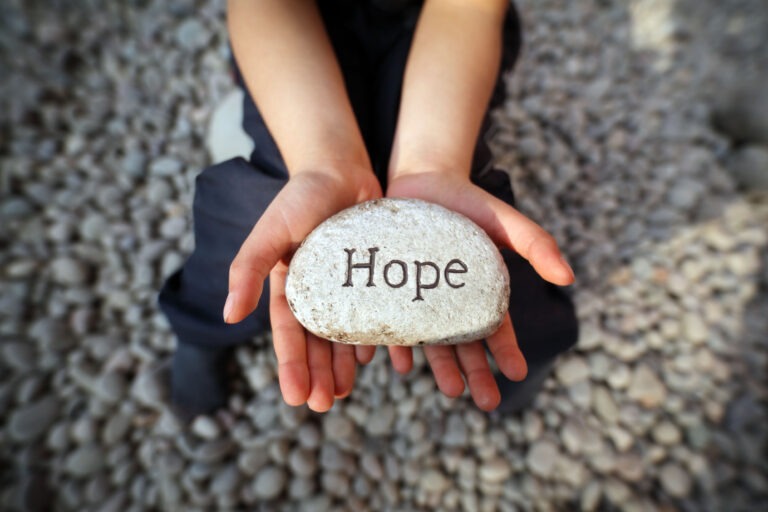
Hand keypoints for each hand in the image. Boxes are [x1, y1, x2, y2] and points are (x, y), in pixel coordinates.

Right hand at [224, 169, 380, 411]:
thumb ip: (249, 269)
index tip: (297, 399)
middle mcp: (313, 291)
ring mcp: (342, 286)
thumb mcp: (272, 230)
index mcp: (286, 285)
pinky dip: (371, 336)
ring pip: (341, 334)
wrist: (341, 169)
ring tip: (343, 392)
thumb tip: (230, 316)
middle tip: (323, 405)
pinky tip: (375, 359)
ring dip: (340, 364)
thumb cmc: (301, 196)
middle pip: (314, 341)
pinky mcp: (367, 278)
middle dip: (316, 373)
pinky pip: (370, 314)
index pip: (287, 333)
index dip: (291, 366)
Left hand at [385, 171, 574, 410]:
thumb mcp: (505, 220)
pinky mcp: (391, 291)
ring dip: (441, 367)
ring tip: (451, 390)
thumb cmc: (470, 202)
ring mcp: (421, 299)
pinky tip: (401, 364)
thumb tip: (568, 277)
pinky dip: (397, 345)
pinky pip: (393, 323)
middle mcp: (451, 302)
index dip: (507, 351)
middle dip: (476, 372)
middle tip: (484, 401)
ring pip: (431, 341)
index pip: (496, 328)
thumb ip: (536, 245)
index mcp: (481, 291)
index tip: (515, 374)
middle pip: (464, 344)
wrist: (423, 180)